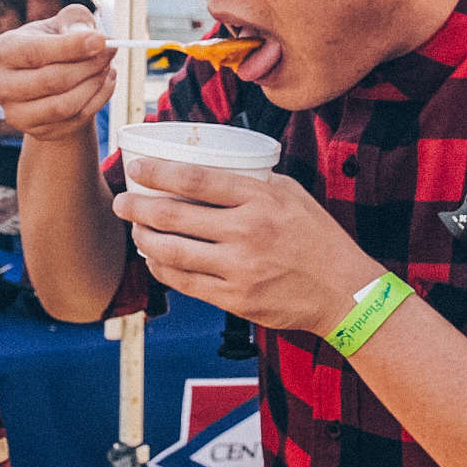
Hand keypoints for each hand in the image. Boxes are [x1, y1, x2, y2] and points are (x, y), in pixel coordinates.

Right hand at [0, 6, 115, 141]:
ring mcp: (17, 113)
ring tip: (107, 67)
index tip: (102, 40)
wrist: (50, 81)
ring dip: (94, 84)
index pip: (35, 52)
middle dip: (89, 65)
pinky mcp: (37, 132)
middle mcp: (1, 86)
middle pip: (51, 80)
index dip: (71, 46)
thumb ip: (74, 20)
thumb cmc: (53, 47)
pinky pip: (75, 120)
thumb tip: (89, 37)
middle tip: (111, 51)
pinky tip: (104, 82)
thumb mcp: (61, 23)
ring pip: (64, 105)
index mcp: (1, 52)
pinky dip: (98, 100)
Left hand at [112, 157, 382, 335]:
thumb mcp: (292, 194)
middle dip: (137, 206)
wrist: (344, 292)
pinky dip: (163, 269)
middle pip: (174, 215)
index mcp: (260, 199)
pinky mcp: (236, 299)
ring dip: (145, 238)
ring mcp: (240, 269)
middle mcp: (248, 232)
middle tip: (122, 200)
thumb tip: (208, 167)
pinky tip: (155, 258)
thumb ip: (252, 181)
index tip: (137, 169)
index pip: (196, 179)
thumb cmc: (317, 237)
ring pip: (173, 252)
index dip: (158, 172)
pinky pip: (186, 283)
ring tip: (135, 229)